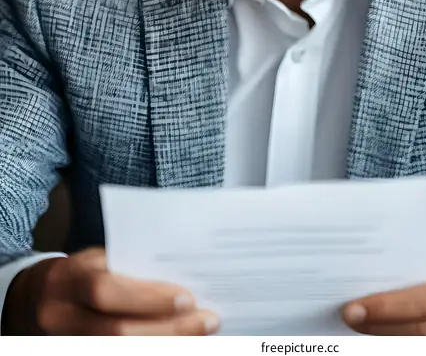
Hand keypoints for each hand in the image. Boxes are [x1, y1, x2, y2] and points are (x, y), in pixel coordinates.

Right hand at [2, 248, 219, 334]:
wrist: (35, 301)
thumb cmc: (79, 273)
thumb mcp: (95, 259)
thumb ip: (129, 266)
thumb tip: (182, 270)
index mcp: (69, 280)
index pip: (106, 290)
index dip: (148, 297)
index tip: (188, 297)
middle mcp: (63, 317)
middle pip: (117, 333)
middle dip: (169, 329)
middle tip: (209, 320)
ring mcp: (68, 344)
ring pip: (120, 352)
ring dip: (168, 346)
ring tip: (202, 336)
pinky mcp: (79, 355)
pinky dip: (154, 353)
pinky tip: (180, 346)